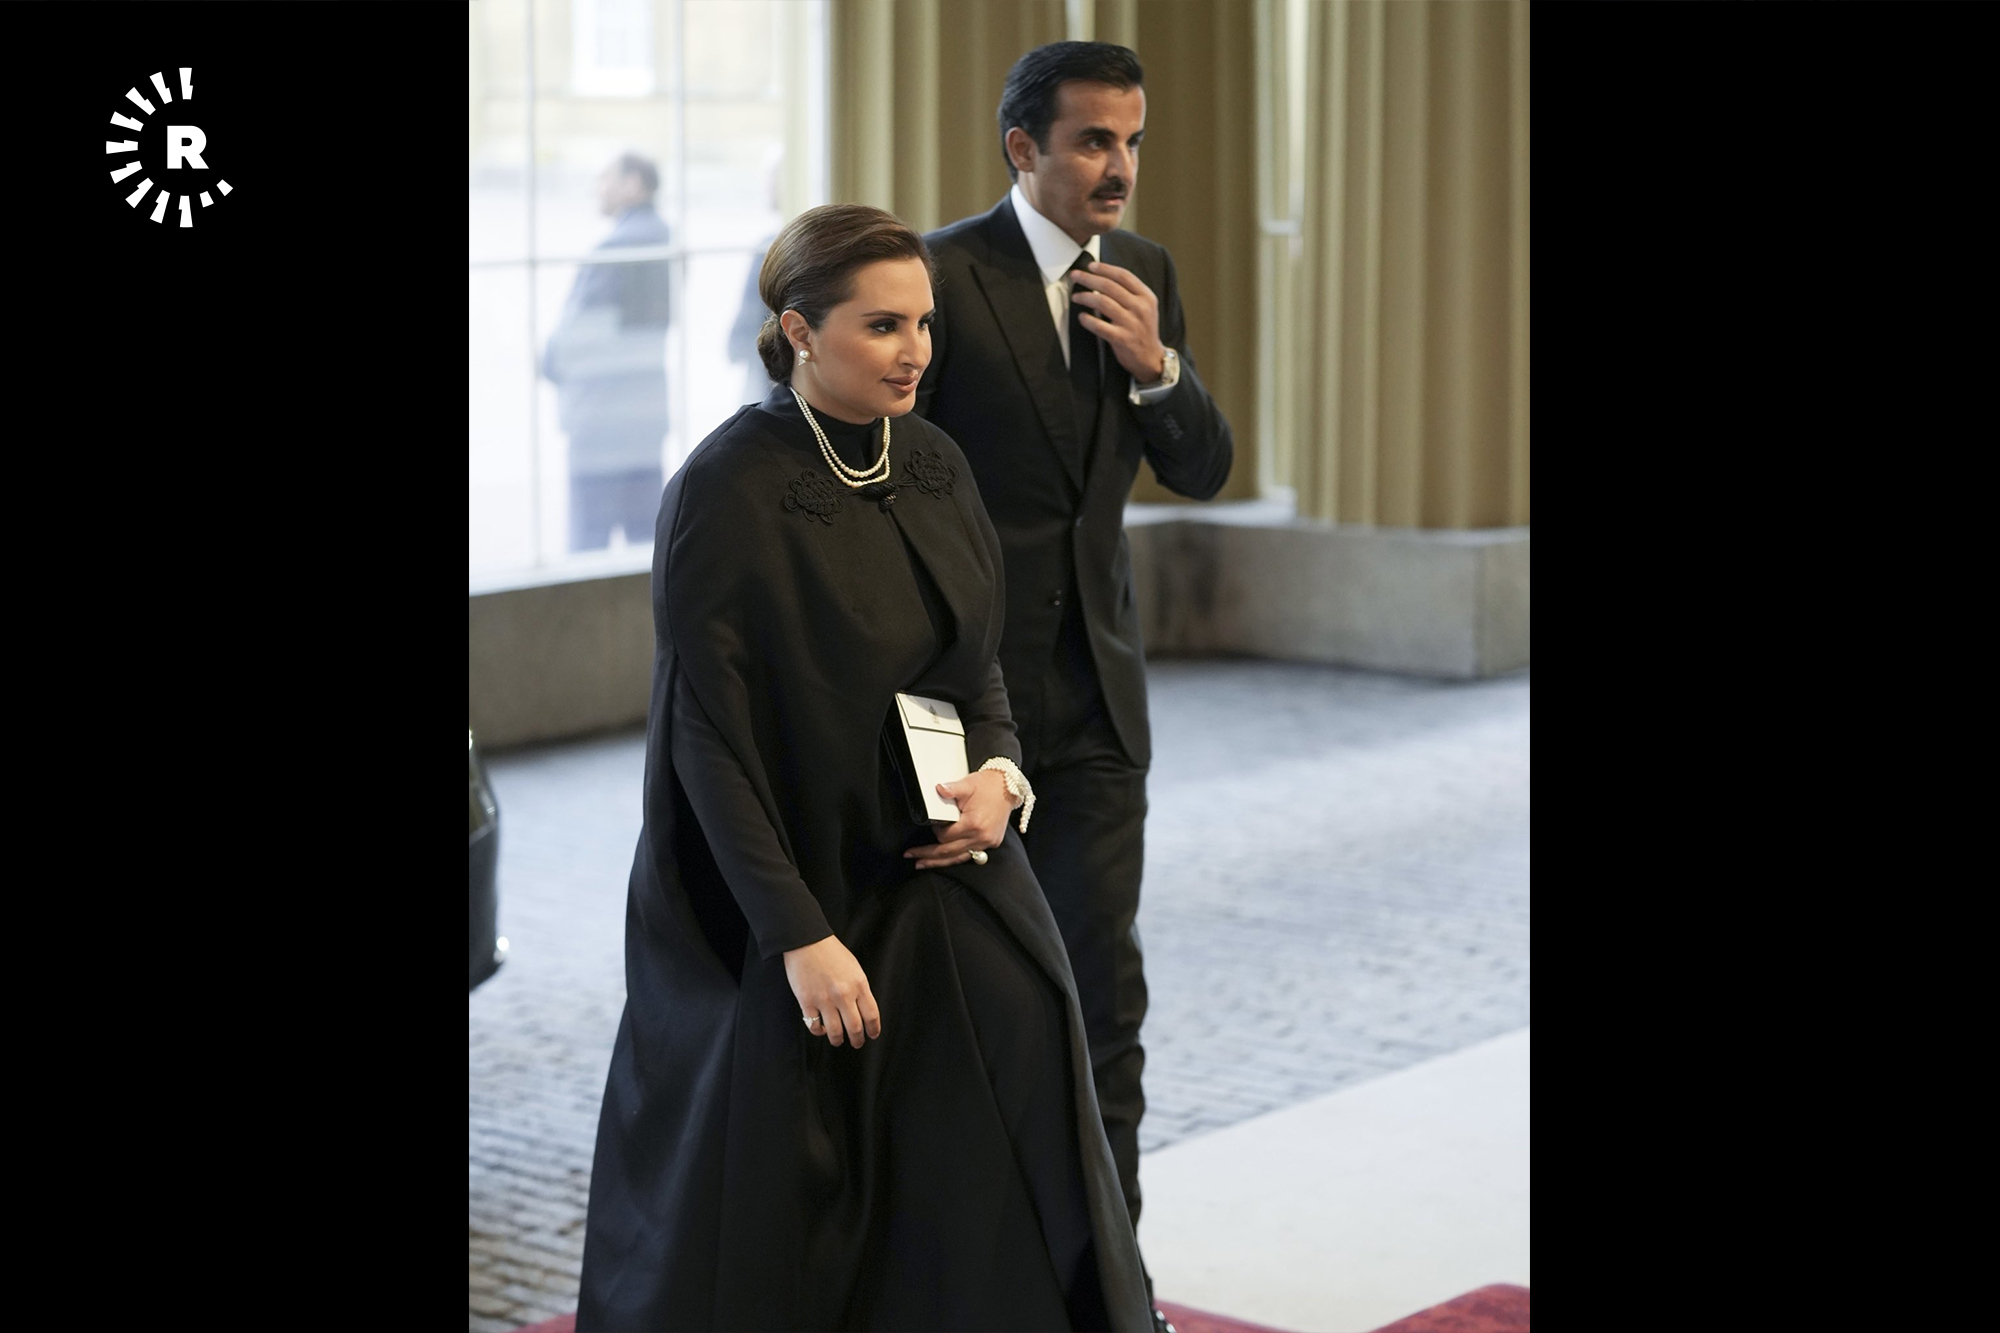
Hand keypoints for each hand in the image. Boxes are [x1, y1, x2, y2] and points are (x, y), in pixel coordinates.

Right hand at [783, 935, 881, 1047]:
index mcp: (859, 984)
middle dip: (857, 1040)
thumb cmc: (831, 952)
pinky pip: (814, 1025)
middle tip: (857, 1043)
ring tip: (838, 1040)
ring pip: (835, 1032)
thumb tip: (861, 1009)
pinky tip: (821, 1029)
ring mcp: (824, 1000)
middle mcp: (843, 995)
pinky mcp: (807, 1002)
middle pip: (855, 1027)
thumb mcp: (854, 967)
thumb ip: (859, 988)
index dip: (874, 1029)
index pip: (871, 1015)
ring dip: (838, 1040)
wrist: (806, 941)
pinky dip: (819, 1031)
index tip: (873, 1035)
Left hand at [904, 770, 1017, 869]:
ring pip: (958, 858)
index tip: (934, 823)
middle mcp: (981, 837)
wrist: (1008, 787)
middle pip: (948, 852)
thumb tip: (938, 789)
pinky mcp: (991, 843)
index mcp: (973, 824)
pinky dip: (955, 858)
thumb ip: (951, 789)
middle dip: (928, 854)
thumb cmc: (988, 785)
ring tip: (921, 864)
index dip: (936, 830)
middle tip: (911, 855)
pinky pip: (969, 855)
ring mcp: (987, 842)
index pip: (945, 837)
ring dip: (939, 862)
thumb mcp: (967, 784)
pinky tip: (943, 860)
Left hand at [1071, 260, 1168, 384]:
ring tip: (1076, 297)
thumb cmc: (1143, 329)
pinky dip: (1088, 320)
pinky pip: (1100, 326)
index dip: (1105, 268)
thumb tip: (1103, 277)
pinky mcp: (1122, 339)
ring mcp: (1131, 323)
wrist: (1151, 357)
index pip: (1123, 276)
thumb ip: (1130, 293)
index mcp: (1146, 296)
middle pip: (1110, 286)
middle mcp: (1140, 308)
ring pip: (1103, 303)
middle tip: (1075, 276)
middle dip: (1089, 278)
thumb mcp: (1145, 307)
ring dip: (1086, 297)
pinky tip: (1081, 317)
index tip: (1090, 265)